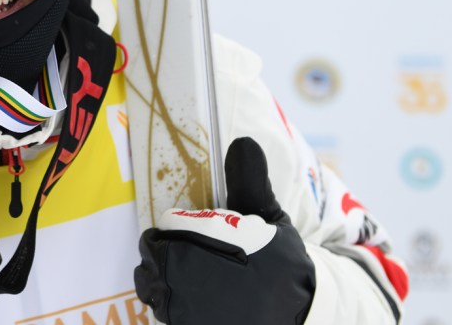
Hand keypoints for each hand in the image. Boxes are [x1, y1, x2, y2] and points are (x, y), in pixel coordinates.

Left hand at [134, 137, 315, 323]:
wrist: (299, 311)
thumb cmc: (280, 262)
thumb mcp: (269, 218)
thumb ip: (250, 183)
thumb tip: (243, 143)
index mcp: (207, 241)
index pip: (163, 229)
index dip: (175, 227)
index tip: (191, 230)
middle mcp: (189, 277)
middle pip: (152, 256)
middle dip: (166, 250)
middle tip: (189, 252)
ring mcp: (186, 309)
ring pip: (152, 285)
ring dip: (163, 278)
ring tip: (189, 276)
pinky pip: (164, 313)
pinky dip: (173, 304)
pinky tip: (195, 299)